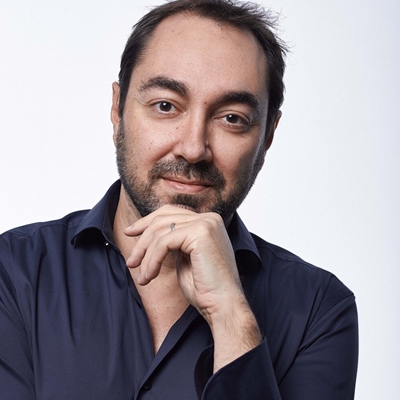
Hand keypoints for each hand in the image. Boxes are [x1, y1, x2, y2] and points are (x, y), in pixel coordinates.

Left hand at [124, 205, 261, 369]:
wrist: (223, 305)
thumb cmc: (206, 289)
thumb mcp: (185, 259)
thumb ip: (174, 242)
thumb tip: (151, 236)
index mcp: (208, 221)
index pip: (171, 212)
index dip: (147, 222)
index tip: (130, 234)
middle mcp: (209, 218)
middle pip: (163, 217)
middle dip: (142, 238)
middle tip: (131, 260)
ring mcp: (206, 223)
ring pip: (160, 231)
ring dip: (146, 255)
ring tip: (142, 277)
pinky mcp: (200, 232)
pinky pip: (164, 242)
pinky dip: (152, 260)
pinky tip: (150, 276)